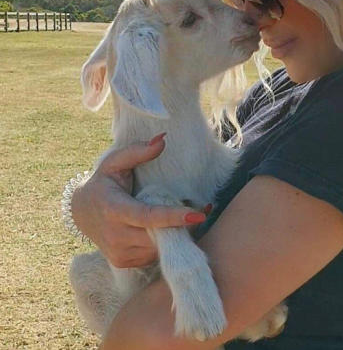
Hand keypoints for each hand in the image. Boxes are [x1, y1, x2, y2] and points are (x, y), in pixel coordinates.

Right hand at [71, 133, 205, 267]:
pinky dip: (164, 243)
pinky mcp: (123, 262)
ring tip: (184, 217)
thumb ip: (137, 151)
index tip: (198, 214)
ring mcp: (119, 253)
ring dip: (175, 234)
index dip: (173, 217)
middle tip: (201, 209)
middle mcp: (115, 236)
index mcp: (113, 210)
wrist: (81, 213)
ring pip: (159, 248)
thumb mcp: (114, 163)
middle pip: (158, 235)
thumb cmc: (104, 183)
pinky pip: (153, 255)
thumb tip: (162, 140)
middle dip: (182, 225)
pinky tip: (166, 229)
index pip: (147, 216)